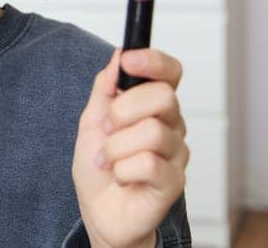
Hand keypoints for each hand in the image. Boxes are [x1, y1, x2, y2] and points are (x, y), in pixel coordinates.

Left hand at [71, 48, 190, 247]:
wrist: (100, 212)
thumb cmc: (100, 169)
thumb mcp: (92, 121)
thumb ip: (106, 88)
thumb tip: (119, 56)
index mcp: (154, 107)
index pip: (170, 73)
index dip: (154, 61)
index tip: (129, 61)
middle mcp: (172, 126)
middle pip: (163, 96)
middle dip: (123, 111)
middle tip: (107, 130)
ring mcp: (175, 154)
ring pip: (152, 132)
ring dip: (116, 148)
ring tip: (109, 161)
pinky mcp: (173, 182)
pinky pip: (148, 163)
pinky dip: (123, 171)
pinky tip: (121, 178)